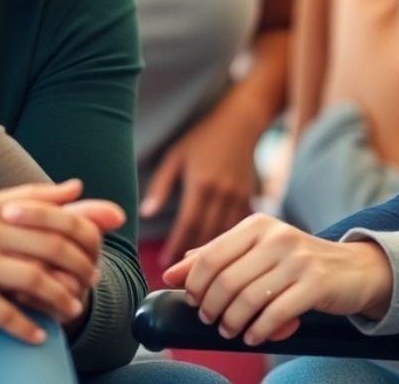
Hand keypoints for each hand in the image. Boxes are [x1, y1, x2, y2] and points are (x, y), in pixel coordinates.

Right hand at [0, 180, 120, 342]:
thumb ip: (28, 197)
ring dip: (62, 298)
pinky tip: (40, 335)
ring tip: (75, 308)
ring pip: (36, 279)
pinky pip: (6, 313)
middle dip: (81, 265)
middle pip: (52, 245)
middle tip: (94, 280)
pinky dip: (27, 326)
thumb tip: (77, 187)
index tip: (98, 247)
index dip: (83, 230)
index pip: (52, 212)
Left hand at [141, 104, 259, 265]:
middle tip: (181, 278)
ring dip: (216, 254)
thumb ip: (161, 185)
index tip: (165, 264)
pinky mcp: (252, 195)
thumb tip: (145, 214)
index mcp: (201, 183)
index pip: (187, 224)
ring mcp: (240, 195)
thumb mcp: (176, 156)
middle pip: (208, 233)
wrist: (241, 122)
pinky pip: (242, 226)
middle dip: (194, 257)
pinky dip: (234, 242)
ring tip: (201, 273)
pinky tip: (225, 256)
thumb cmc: (202, 137)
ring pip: (227, 233)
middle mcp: (223, 192)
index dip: (176, 246)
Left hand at [162, 213, 393, 346]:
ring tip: (232, 331)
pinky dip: (259, 331)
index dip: (195, 285)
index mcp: (259, 224)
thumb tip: (172, 273)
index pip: (210, 256)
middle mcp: (278, 236)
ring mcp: (299, 259)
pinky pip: (275, 313)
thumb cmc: (296, 263)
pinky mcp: (316, 283)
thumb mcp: (257, 251)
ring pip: (248, 299)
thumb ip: (217, 257)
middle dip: (212, 308)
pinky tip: (255, 336)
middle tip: (213, 321)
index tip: (195, 302)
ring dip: (233, 323)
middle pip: (226, 280)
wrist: (353, 268)